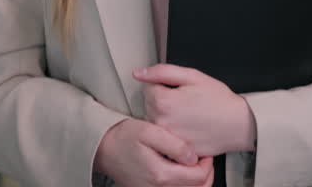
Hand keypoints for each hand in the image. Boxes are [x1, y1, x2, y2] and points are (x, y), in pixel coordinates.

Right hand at [94, 118, 213, 186]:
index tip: (205, 152)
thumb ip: (174, 145)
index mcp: (160, 175)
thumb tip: (193, 158)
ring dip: (197, 181)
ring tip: (195, 164)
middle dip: (206, 174)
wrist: (103, 148)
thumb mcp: (149, 131)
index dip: (208, 164)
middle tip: (205, 158)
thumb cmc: (124, 137)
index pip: (198, 177)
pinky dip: (185, 184)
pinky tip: (182, 170)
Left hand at [133, 64, 256, 156]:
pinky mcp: (175, 149)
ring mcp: (168, 138)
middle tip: (186, 100)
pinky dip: (173, 130)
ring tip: (188, 113)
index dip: (164, 84)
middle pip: (149, 104)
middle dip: (163, 99)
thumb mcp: (193, 76)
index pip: (148, 87)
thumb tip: (138, 73)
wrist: (238, 124)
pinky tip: (188, 126)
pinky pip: (166, 135)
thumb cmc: (219, 100)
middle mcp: (161, 122)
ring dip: (167, 115)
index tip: (179, 88)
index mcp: (163, 102)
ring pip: (156, 120)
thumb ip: (162, 72)